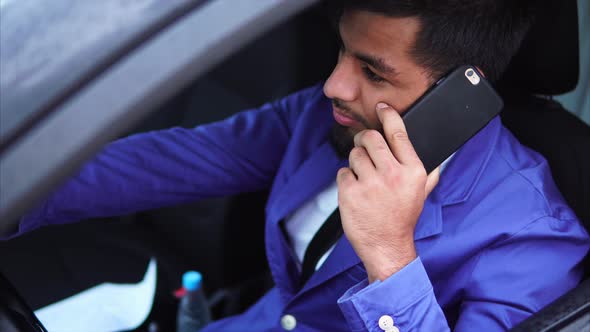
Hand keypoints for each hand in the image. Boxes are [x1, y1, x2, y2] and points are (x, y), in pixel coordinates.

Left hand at [337, 102, 439, 282]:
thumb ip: (429, 171)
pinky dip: (346, 179)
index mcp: (413, 171)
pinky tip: (356, 192)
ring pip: (355, 154)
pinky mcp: (350, 193)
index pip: (399, 133)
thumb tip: (439, 152)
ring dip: (356, 162)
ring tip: (364, 179)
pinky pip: (343, 172)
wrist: (386, 246)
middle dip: (364, 139)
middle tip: (364, 146)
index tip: (382, 107)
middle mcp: (392, 174)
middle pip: (371, 138)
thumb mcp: (422, 193)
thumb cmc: (403, 218)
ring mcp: (370, 183)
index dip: (389, 115)